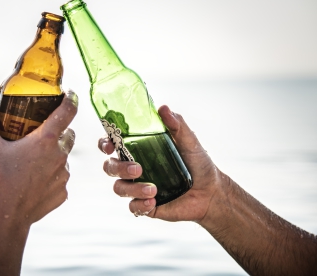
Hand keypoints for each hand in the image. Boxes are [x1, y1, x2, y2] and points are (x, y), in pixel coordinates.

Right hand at [0, 90, 77, 274]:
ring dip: (54, 155)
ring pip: (64, 157)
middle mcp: (60, 155)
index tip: (70, 93)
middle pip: (69, 134)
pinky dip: (51, 175)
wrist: (6, 217)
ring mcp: (64, 175)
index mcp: (46, 140)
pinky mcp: (63, 192)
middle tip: (42, 132)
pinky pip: (60, 178)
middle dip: (60, 130)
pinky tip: (34, 180)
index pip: (67, 111)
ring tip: (33, 161)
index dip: (71, 99)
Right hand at [100, 105, 222, 222]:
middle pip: (110, 167)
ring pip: (119, 188)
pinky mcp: (145, 205)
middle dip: (118, 168)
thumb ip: (176, 125)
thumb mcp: (189, 141)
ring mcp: (138, 187)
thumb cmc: (198, 163)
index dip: (104, 143)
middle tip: (138, 169)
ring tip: (153, 189)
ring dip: (132, 188)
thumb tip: (163, 108)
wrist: (211, 192)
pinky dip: (140, 205)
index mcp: (139, 148)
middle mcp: (134, 167)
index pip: (112, 144)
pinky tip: (153, 201)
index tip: (109, 145)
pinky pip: (133, 207)